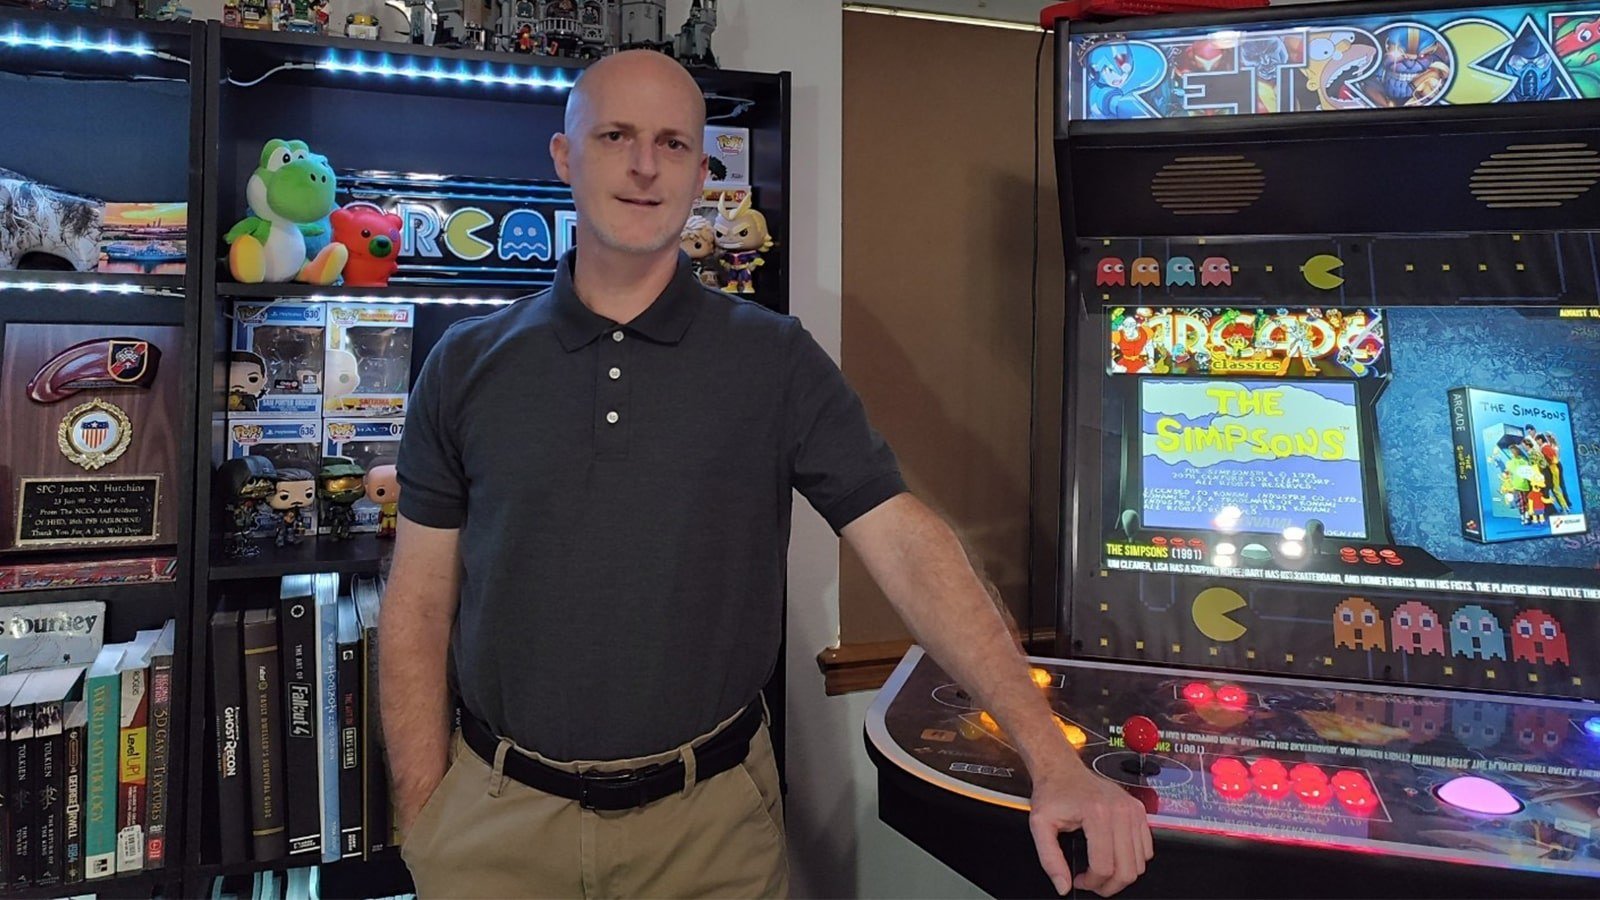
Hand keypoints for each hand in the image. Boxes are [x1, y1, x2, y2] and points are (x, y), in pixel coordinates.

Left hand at [1028, 767, 1152, 896]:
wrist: (1062, 769)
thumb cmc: (1053, 792)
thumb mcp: (1040, 825)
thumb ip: (1049, 859)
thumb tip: (1063, 885)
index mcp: (1097, 814)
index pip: (1104, 867)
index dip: (1091, 883)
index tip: (1079, 880)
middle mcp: (1120, 811)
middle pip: (1127, 870)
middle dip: (1108, 885)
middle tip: (1092, 882)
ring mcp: (1133, 810)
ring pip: (1140, 863)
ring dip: (1121, 874)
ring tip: (1101, 869)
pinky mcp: (1139, 811)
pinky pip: (1147, 849)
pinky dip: (1133, 860)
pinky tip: (1113, 855)